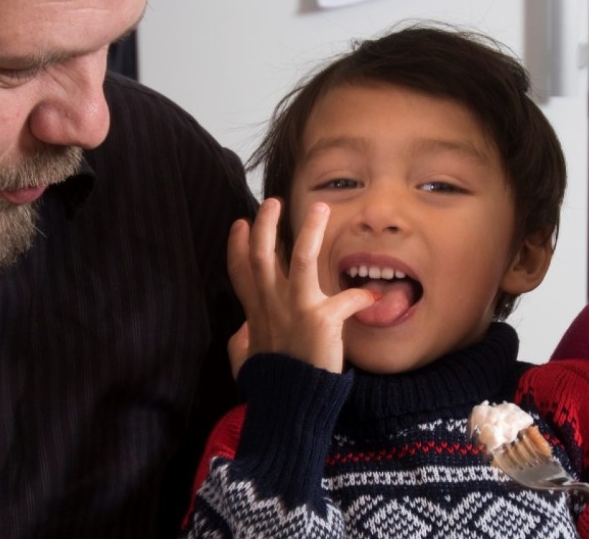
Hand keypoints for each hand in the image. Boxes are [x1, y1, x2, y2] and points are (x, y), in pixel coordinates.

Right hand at [226, 198, 377, 373]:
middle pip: (261, 254)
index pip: (240, 271)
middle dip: (265, 225)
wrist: (289, 406)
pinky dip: (359, 297)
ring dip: (310, 231)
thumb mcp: (244, 360)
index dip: (237, 245)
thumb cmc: (270, 386)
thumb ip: (242, 341)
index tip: (239, 223)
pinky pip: (346, 299)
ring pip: (300, 259)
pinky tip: (373, 294)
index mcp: (254, 313)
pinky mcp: (321, 319)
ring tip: (321, 208)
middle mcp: (271, 305)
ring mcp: (295, 309)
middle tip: (272, 202)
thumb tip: (244, 329)